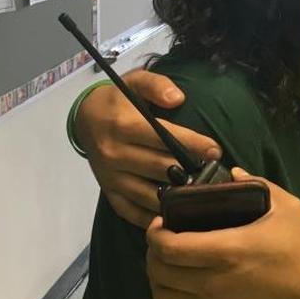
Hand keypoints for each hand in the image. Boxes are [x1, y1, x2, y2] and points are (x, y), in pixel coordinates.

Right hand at [77, 69, 221, 227]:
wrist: (84, 119)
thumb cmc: (118, 100)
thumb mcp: (135, 81)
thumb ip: (157, 86)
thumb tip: (178, 99)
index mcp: (124, 125)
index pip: (164, 138)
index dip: (193, 145)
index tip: (215, 151)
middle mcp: (115, 154)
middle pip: (161, 168)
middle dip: (190, 172)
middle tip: (213, 175)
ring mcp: (111, 176)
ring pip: (149, 194)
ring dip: (175, 198)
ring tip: (198, 195)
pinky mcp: (108, 192)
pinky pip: (131, 211)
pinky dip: (152, 217)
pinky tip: (172, 215)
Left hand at [145, 168, 299, 298]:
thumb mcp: (287, 207)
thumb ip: (258, 184)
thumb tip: (233, 173)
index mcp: (226, 249)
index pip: (170, 247)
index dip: (155, 233)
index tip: (161, 220)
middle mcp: (213, 279)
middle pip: (160, 270)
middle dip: (152, 251)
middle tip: (162, 237)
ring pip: (162, 295)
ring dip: (155, 277)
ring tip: (164, 261)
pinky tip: (170, 290)